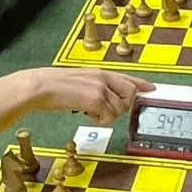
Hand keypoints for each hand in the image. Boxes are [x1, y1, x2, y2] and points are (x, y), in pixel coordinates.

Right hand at [25, 68, 153, 124]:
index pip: (127, 77)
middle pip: (130, 94)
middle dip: (121, 106)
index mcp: (99, 72)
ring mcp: (101, 88)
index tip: (151, 88)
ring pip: (119, 108)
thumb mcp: (78, 81)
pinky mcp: (96, 99)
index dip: (141, 84)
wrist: (40, 87)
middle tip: (104, 110)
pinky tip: (86, 113)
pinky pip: (108, 116)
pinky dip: (98, 119)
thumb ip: (94, 86)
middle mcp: (103, 77)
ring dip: (106, 114)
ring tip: (89, 110)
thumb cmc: (53, 86)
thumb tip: (105, 99)